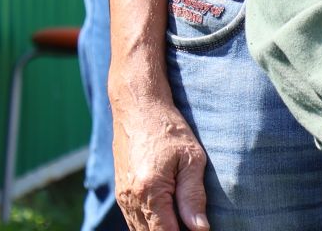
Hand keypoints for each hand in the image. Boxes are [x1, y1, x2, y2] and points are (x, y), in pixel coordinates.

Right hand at [111, 91, 209, 229]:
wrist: (137, 104)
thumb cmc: (167, 127)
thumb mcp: (191, 157)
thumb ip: (193, 195)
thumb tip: (200, 229)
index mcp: (150, 191)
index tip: (197, 230)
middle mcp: (131, 197)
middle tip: (189, 223)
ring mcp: (122, 195)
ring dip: (159, 230)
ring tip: (179, 220)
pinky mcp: (120, 190)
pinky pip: (133, 220)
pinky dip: (148, 225)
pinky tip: (166, 217)